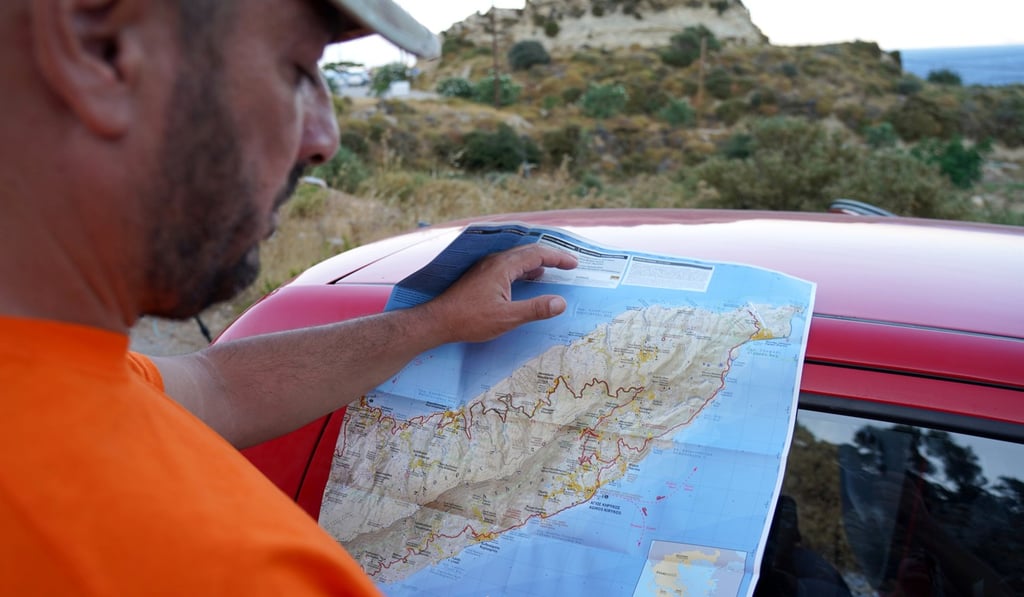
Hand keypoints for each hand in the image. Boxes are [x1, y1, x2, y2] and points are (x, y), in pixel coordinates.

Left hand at [422, 243, 577, 343]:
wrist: (438, 321)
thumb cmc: (470, 319)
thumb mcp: (507, 318)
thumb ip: (535, 309)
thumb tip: (561, 303)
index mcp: (503, 266)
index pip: (537, 254)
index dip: (558, 258)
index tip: (574, 264)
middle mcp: (495, 261)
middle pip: (528, 252)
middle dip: (550, 257)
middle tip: (568, 265)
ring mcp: (486, 267)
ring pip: (517, 258)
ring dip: (537, 262)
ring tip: (552, 271)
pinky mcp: (481, 275)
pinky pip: (509, 265)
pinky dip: (524, 269)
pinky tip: (528, 279)